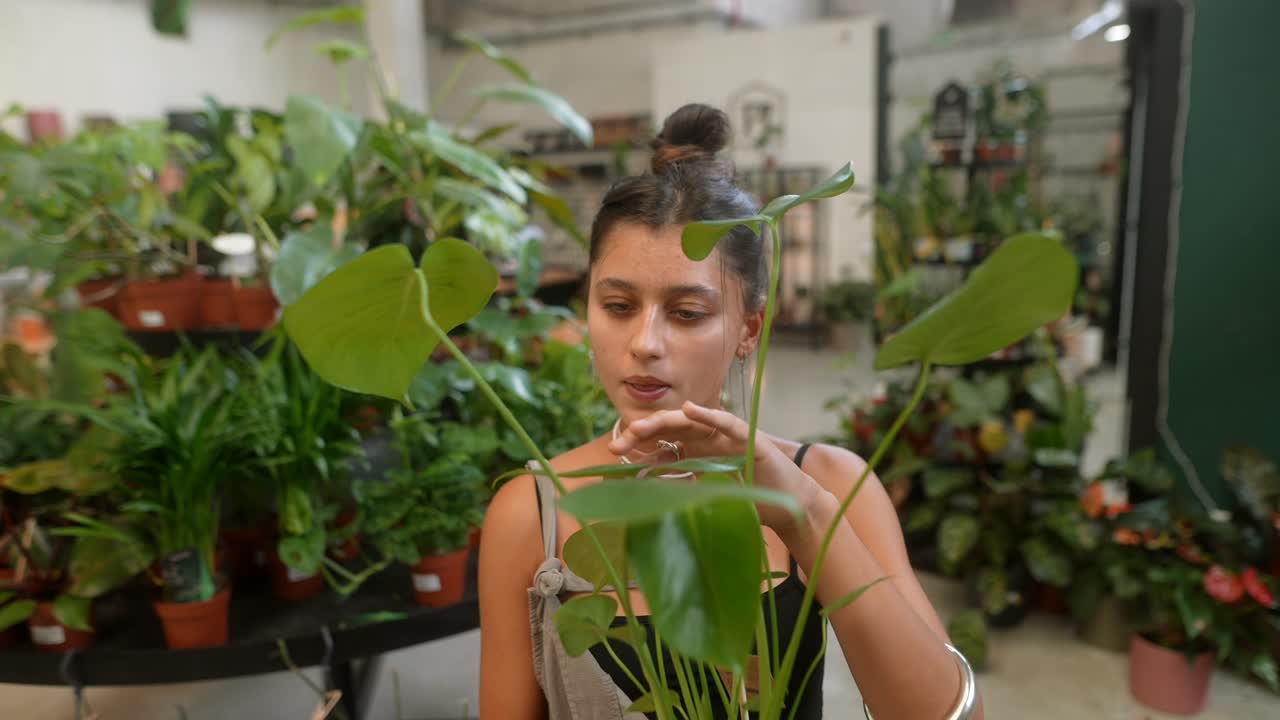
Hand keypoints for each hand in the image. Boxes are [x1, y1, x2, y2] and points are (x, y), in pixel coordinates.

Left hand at [608, 401, 820, 530]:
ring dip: (665, 421)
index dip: (636, 445)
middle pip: (668, 428)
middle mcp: (706, 439)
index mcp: (694, 451)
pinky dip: (710, 415)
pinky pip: (727, 423)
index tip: (613, 454)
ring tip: (640, 428)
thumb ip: (679, 490)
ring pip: (691, 422)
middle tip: (618, 445)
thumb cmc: (747, 502)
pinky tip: (693, 409)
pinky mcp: (748, 439)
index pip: (660, 442)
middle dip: (641, 433)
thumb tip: (641, 492)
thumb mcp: (705, 496)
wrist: (787, 506)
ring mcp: (726, 436)